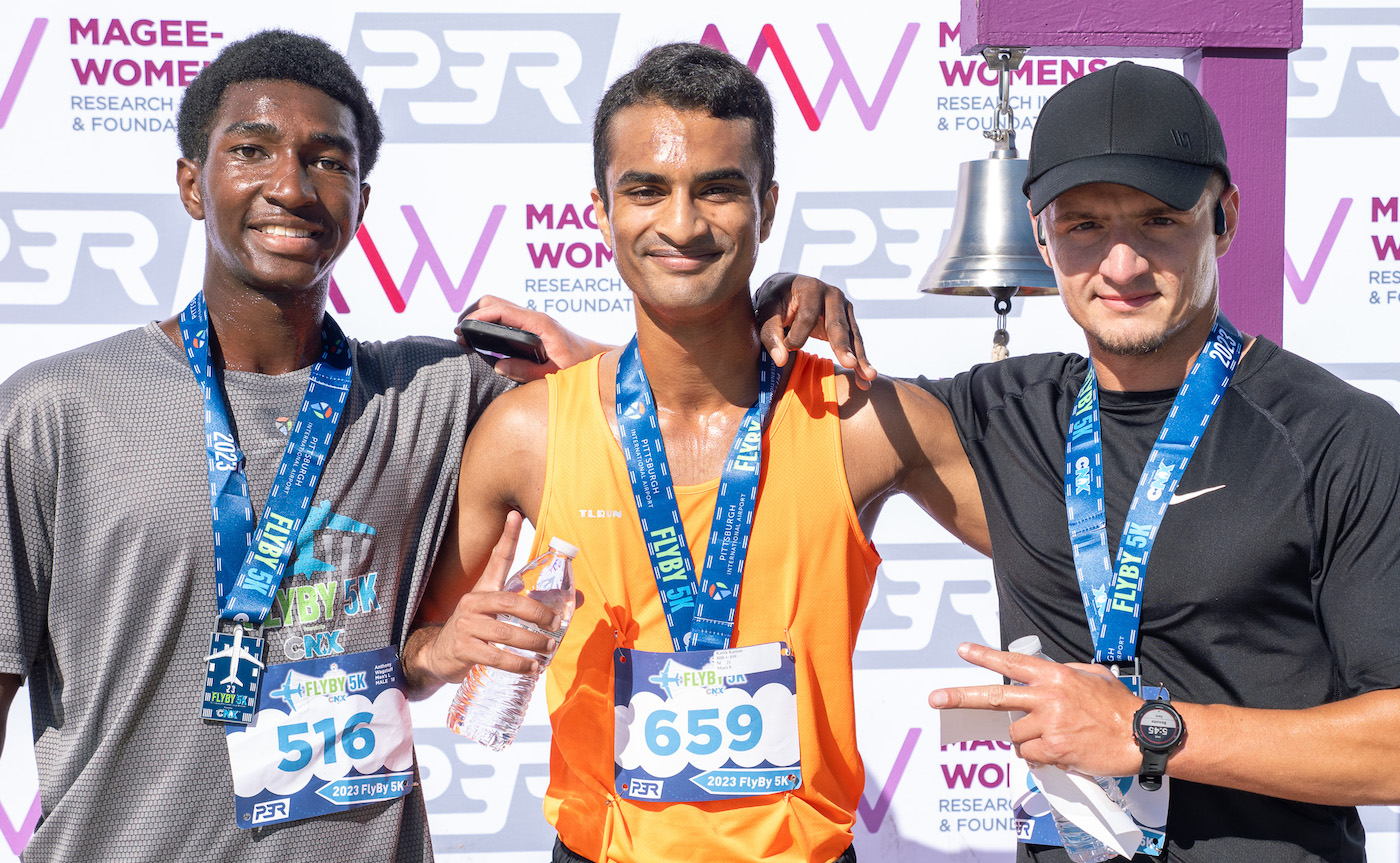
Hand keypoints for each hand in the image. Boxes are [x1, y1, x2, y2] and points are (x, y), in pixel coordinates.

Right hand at [414, 511, 559, 683]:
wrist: (438, 655)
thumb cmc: (475, 631)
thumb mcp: (498, 615)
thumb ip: (529, 607)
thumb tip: (576, 599)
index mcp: (483, 590)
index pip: (497, 560)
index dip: (507, 538)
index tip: (515, 515)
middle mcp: (473, 603)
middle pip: (510, 602)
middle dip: (538, 614)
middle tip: (556, 625)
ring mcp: (466, 626)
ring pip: (505, 633)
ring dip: (532, 643)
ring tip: (548, 649)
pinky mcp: (463, 649)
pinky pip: (495, 656)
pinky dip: (517, 664)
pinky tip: (531, 668)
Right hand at [458, 295, 610, 381]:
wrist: (597, 359)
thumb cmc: (579, 367)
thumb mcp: (553, 374)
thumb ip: (526, 371)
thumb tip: (498, 365)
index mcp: (539, 324)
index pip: (502, 311)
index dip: (479, 317)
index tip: (462, 329)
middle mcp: (534, 317)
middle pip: (495, 302)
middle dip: (473, 312)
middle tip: (459, 333)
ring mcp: (531, 320)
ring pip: (498, 306)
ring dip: (479, 315)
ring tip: (464, 335)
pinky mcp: (530, 326)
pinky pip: (504, 316)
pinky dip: (488, 320)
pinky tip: (479, 337)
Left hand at [754, 273, 876, 389]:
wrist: (788, 289)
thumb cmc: (775, 302)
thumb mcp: (767, 313)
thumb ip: (772, 335)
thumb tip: (781, 361)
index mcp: (811, 287)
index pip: (808, 316)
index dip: (798, 336)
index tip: (787, 349)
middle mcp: (832, 294)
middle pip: (837, 324)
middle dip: (842, 346)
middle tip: (849, 365)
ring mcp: (844, 307)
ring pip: (852, 335)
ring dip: (859, 358)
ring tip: (867, 377)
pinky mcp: (848, 320)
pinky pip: (854, 342)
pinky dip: (860, 360)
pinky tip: (865, 378)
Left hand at [929, 642, 1144, 776]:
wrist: (1141, 735)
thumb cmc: (1118, 706)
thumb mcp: (1092, 675)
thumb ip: (1064, 673)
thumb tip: (1041, 677)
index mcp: (1055, 675)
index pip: (1013, 662)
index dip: (985, 656)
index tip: (962, 651)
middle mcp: (1047, 697)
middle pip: (995, 697)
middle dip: (960, 697)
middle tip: (936, 698)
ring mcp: (1049, 724)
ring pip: (1015, 734)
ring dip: (1027, 739)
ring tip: (1055, 737)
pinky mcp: (1054, 749)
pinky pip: (1030, 755)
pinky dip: (1038, 756)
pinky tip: (1059, 751)